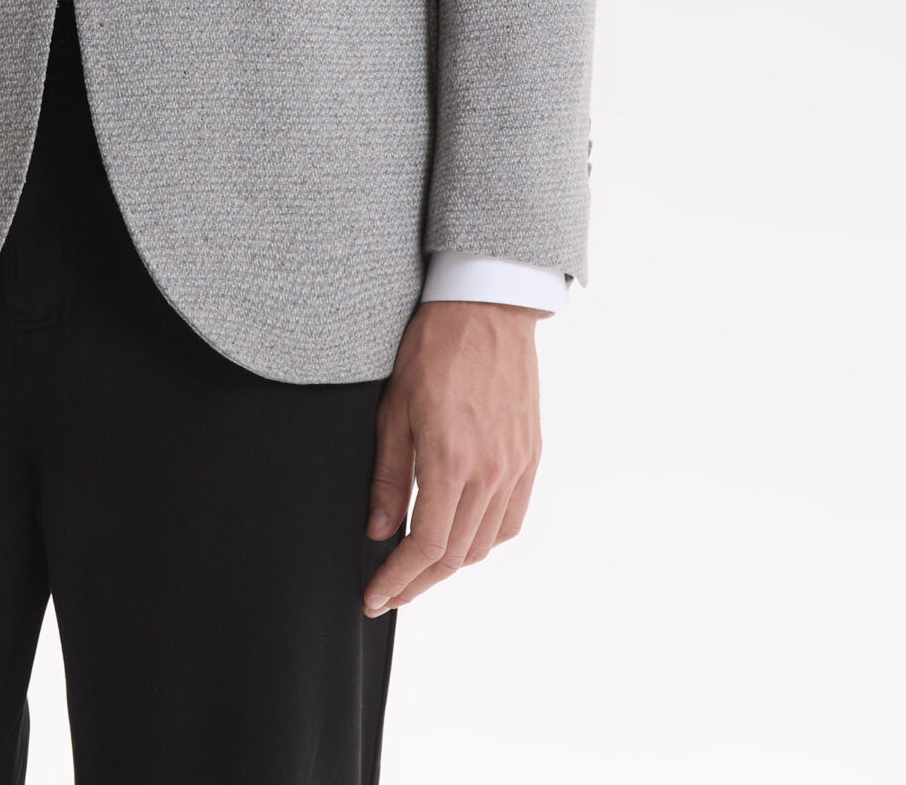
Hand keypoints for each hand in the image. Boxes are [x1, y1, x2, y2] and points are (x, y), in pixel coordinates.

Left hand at [362, 300, 540, 616]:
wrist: (486, 307)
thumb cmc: (433, 347)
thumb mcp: (394, 408)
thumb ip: (388, 476)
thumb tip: (378, 531)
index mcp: (451, 460)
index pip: (425, 546)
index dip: (398, 580)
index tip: (375, 598)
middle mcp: (489, 471)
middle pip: (456, 556)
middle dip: (419, 582)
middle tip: (390, 591)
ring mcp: (515, 466)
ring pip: (485, 543)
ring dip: (451, 566)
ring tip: (419, 568)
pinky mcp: (530, 456)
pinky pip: (511, 519)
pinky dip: (485, 540)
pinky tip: (462, 538)